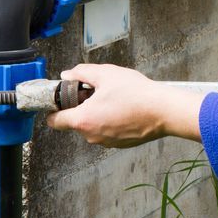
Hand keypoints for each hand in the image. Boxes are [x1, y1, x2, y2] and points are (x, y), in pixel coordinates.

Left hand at [46, 64, 202, 146]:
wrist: (163, 111)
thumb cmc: (137, 94)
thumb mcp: (106, 74)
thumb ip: (81, 73)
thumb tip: (68, 75)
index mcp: (83, 119)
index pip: (54, 121)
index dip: (54, 109)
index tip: (62, 100)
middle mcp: (91, 135)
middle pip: (74, 122)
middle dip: (81, 108)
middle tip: (96, 93)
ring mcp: (106, 142)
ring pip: (92, 127)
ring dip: (97, 115)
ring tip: (114, 100)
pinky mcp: (120, 144)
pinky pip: (107, 132)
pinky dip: (111, 122)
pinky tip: (124, 110)